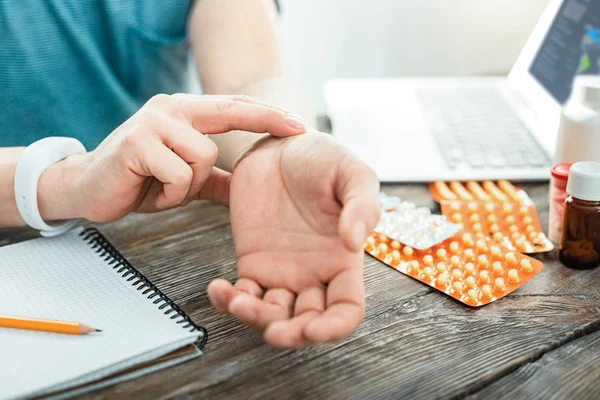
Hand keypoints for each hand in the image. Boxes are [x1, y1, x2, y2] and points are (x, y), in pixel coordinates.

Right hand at [38, 94, 305, 222]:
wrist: (86, 190)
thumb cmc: (138, 181)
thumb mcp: (184, 179)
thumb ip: (215, 180)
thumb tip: (248, 188)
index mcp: (184, 113)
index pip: (233, 108)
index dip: (267, 114)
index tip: (300, 124)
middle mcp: (170, 109)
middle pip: (229, 112)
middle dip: (266, 121)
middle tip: (298, 129)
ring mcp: (153, 122)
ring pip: (203, 156)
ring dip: (190, 185)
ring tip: (167, 189)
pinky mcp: (137, 142)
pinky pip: (179, 174)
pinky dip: (171, 194)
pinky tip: (152, 192)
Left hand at [208, 131, 379, 347]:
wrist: (280, 142)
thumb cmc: (322, 157)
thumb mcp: (352, 173)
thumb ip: (363, 206)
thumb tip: (355, 242)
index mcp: (343, 259)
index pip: (346, 308)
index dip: (334, 328)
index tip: (315, 330)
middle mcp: (314, 272)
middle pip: (306, 322)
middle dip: (292, 334)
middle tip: (274, 330)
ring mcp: (281, 269)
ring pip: (271, 313)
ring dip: (254, 319)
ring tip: (237, 301)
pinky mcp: (252, 260)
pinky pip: (241, 292)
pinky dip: (227, 300)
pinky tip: (218, 289)